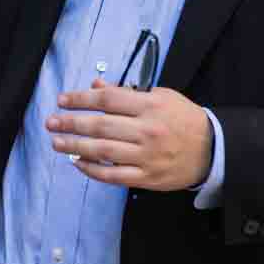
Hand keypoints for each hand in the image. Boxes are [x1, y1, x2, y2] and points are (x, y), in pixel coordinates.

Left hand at [46, 83, 212, 190]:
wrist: (212, 149)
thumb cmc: (184, 119)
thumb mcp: (161, 96)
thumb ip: (127, 93)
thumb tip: (96, 86)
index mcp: (150, 105)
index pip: (107, 99)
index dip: (81, 99)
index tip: (62, 100)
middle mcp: (146, 130)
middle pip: (100, 125)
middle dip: (71, 123)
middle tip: (51, 122)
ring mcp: (146, 156)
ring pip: (103, 151)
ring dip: (75, 146)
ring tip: (57, 142)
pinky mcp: (147, 177)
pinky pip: (113, 175)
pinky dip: (93, 170)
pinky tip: (78, 162)